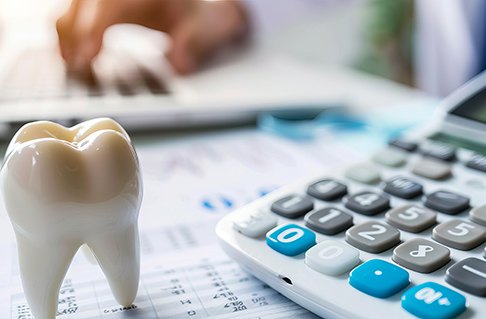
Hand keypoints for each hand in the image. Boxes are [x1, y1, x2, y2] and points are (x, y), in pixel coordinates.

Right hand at [56, 0, 247, 73]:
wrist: (206, 7)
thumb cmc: (203, 15)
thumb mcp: (208, 26)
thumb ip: (195, 42)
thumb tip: (179, 64)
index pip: (108, 4)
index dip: (93, 28)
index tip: (87, 56)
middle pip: (83, 3)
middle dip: (74, 35)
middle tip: (76, 69)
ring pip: (73, 7)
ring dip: (68, 35)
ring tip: (73, 66)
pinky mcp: (104, 5)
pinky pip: (77, 13)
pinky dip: (72, 34)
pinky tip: (75, 56)